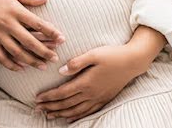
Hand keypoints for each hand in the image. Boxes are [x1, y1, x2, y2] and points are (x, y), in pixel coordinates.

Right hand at [0, 0, 64, 71]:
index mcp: (15, 10)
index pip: (37, 23)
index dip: (51, 32)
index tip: (62, 38)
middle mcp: (7, 23)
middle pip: (29, 41)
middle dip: (44, 51)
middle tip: (55, 58)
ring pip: (17, 52)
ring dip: (31, 61)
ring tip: (42, 66)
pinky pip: (1, 56)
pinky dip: (11, 64)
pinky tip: (21, 68)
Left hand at [35, 26, 163, 122]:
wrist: (133, 62)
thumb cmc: (113, 55)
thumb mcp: (94, 54)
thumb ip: (76, 62)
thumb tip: (61, 71)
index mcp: (86, 82)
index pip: (62, 93)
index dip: (49, 97)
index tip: (37, 98)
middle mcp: (91, 93)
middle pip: (66, 104)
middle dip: (51, 107)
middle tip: (38, 109)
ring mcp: (98, 98)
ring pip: (76, 110)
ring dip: (61, 114)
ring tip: (49, 115)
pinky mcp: (104, 99)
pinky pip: (88, 112)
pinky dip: (76, 116)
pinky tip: (70, 118)